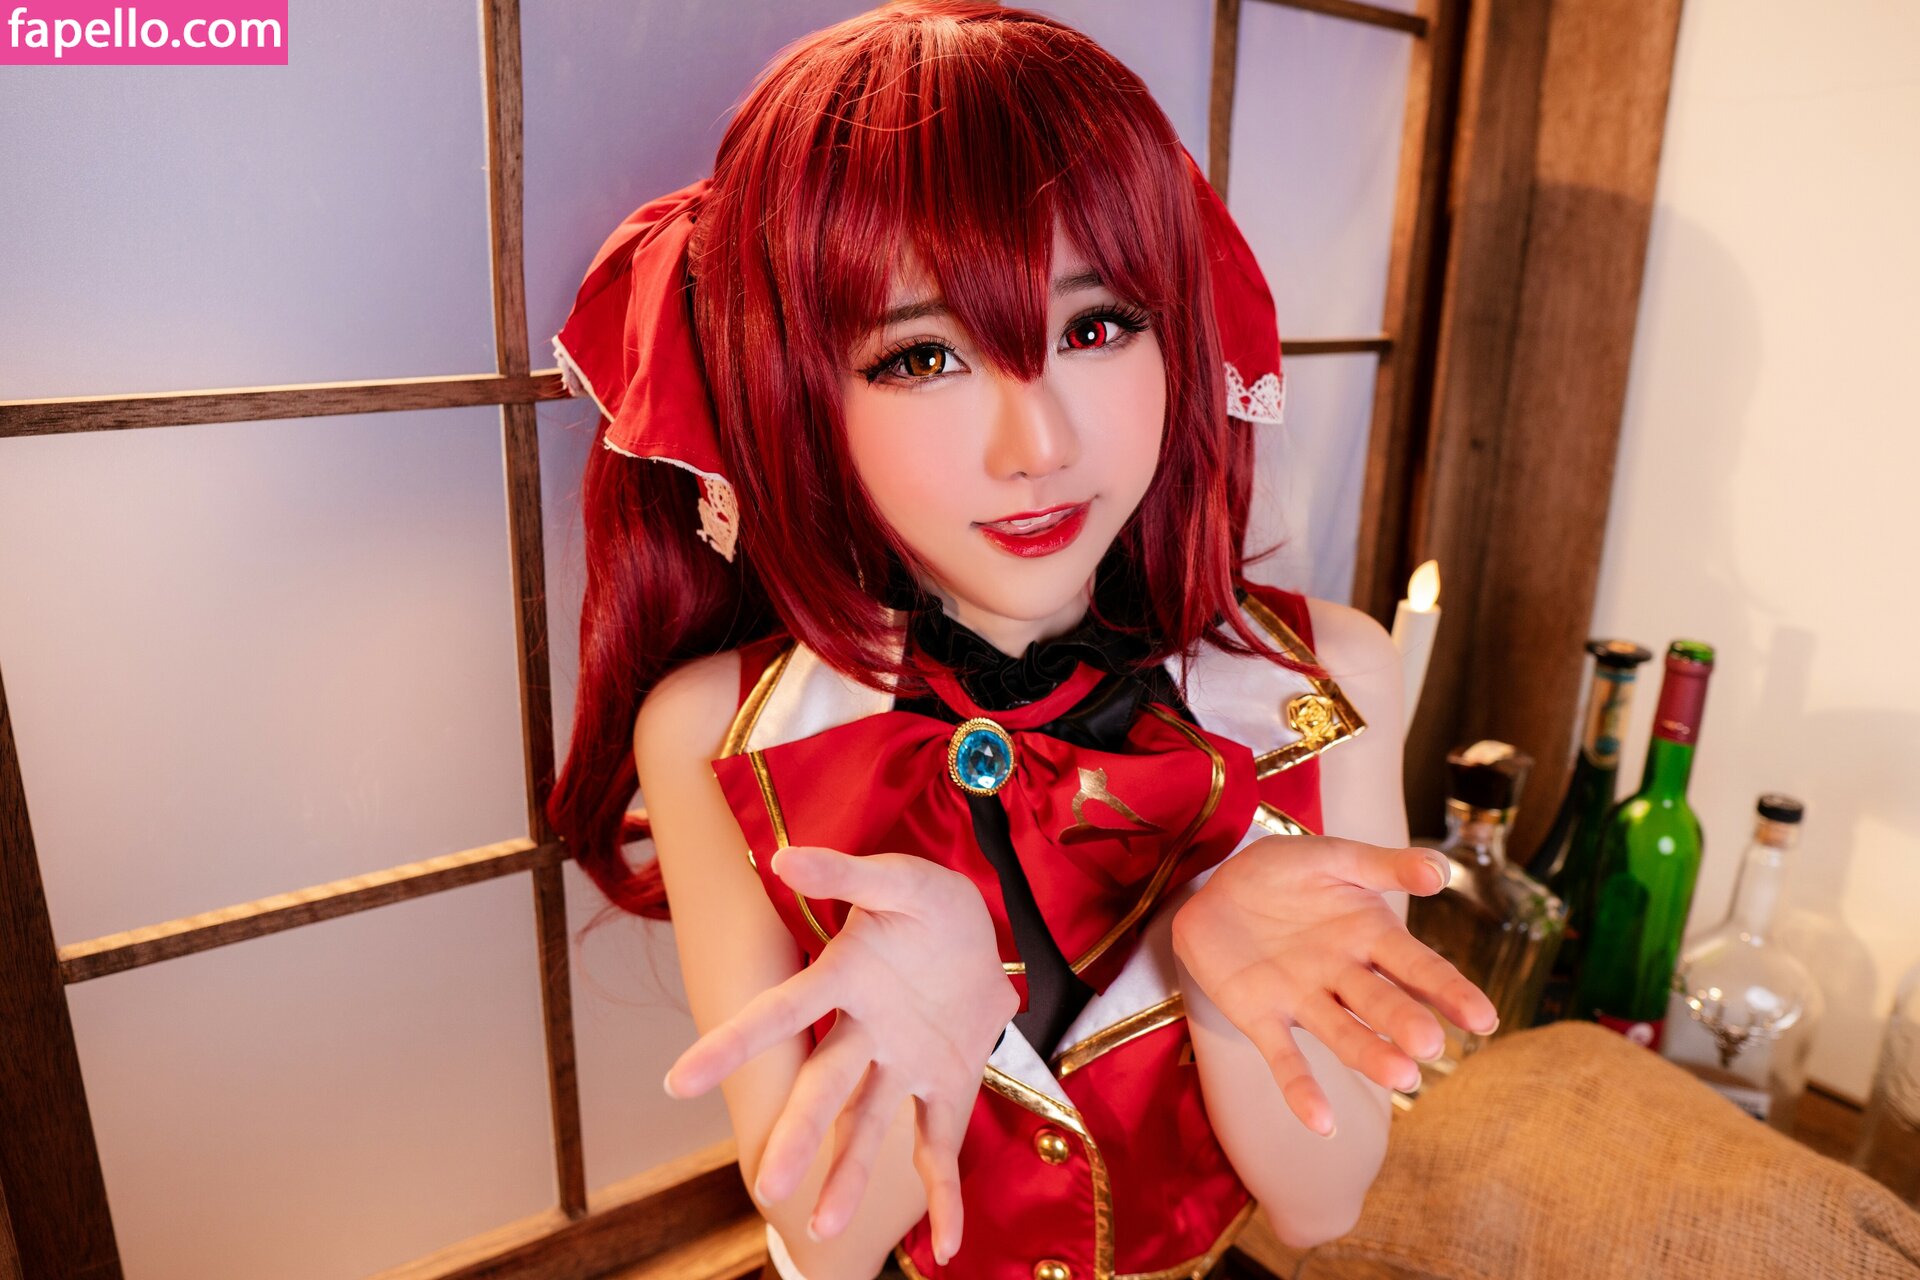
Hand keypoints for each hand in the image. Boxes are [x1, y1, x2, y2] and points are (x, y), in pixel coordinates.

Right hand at [661, 845, 1018, 1263]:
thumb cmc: (929, 904)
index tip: (676, 1082)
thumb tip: (783, 859)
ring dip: (848, 1177)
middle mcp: (865, 1033)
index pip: (778, 1014)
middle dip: (798, 1136)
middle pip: (823, 1089)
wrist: (986, 929)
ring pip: (870, 1127)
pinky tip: (945, 1246)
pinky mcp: (948, 1086)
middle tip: (769, 1187)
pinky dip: (945, 1196)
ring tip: (824, 1229)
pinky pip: (940, 1146)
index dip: (729, 1045)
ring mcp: (905, 1065)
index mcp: (845, 980)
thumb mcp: (900, 879)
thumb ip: (846, 875)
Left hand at [1169, 835, 1495, 1135]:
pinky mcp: (1261, 1017)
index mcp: (1370, 935)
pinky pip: (1284, 1058)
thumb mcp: (1335, 858)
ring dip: (1370, 1055)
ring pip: (1343, 1034)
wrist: (1215, 885)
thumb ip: (1386, 866)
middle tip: (1430, 1046)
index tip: (1484, 1020)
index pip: (1418, 966)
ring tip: (1401, 1078)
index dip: (1449, 991)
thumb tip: (1441, 870)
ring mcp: (1304, 999)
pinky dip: (1301, 1089)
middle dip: (1406, 1023)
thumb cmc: (1284, 872)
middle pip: (1382, 1003)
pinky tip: (1321, 1122)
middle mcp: (1344, 975)